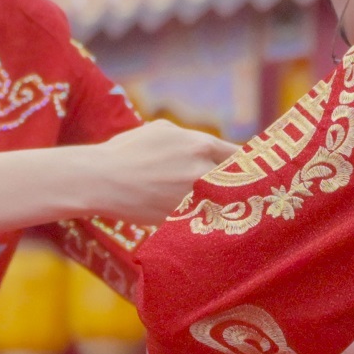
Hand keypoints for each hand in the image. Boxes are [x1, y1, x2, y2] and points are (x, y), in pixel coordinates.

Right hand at [91, 121, 238, 224]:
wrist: (101, 179)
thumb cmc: (127, 151)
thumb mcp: (162, 131)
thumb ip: (190, 139)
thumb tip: (207, 147)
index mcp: (200, 145)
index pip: (239, 154)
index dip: (248, 164)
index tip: (253, 170)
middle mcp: (202, 170)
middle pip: (237, 182)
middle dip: (241, 187)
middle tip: (250, 193)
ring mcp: (193, 197)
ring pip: (223, 203)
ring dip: (226, 205)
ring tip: (234, 211)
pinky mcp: (181, 219)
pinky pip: (203, 220)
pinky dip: (206, 220)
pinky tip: (207, 222)